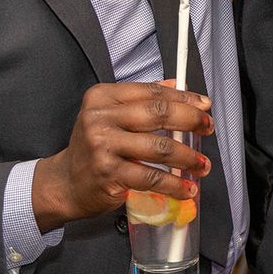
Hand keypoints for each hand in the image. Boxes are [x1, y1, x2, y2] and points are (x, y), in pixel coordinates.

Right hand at [31, 82, 213, 231]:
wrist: (65, 182)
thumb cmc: (94, 148)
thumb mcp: (110, 115)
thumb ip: (141, 99)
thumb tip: (176, 85)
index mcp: (102, 97)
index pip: (151, 92)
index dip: (183, 97)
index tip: (204, 105)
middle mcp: (100, 118)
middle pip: (158, 114)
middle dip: (191, 120)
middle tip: (207, 128)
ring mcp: (103, 146)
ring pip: (159, 147)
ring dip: (188, 157)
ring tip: (202, 164)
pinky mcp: (109, 173)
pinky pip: (151, 177)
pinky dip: (174, 185)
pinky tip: (186, 188)